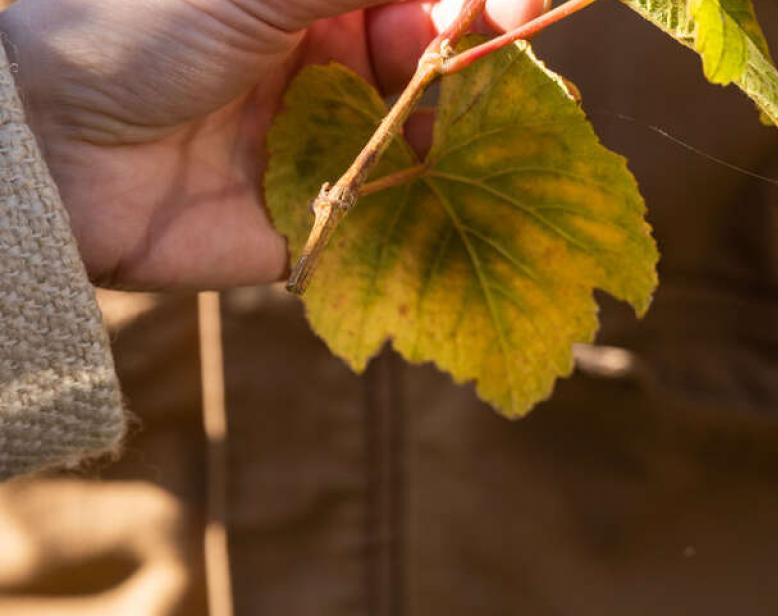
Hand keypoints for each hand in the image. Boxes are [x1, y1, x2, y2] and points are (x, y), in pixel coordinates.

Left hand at [0, 0, 540, 288]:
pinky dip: (426, 207)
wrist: (44, 148)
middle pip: (434, 62)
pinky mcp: (312, 219)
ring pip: (423, 139)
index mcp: (308, 3)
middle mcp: (323, 67)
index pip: (419, 0)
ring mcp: (321, 144)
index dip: (475, 2)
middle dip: (470, 59)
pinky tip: (445, 190)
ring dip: (455, 133)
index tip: (516, 6)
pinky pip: (389, 217)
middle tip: (485, 55)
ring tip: (457, 130)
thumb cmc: (139, 29)